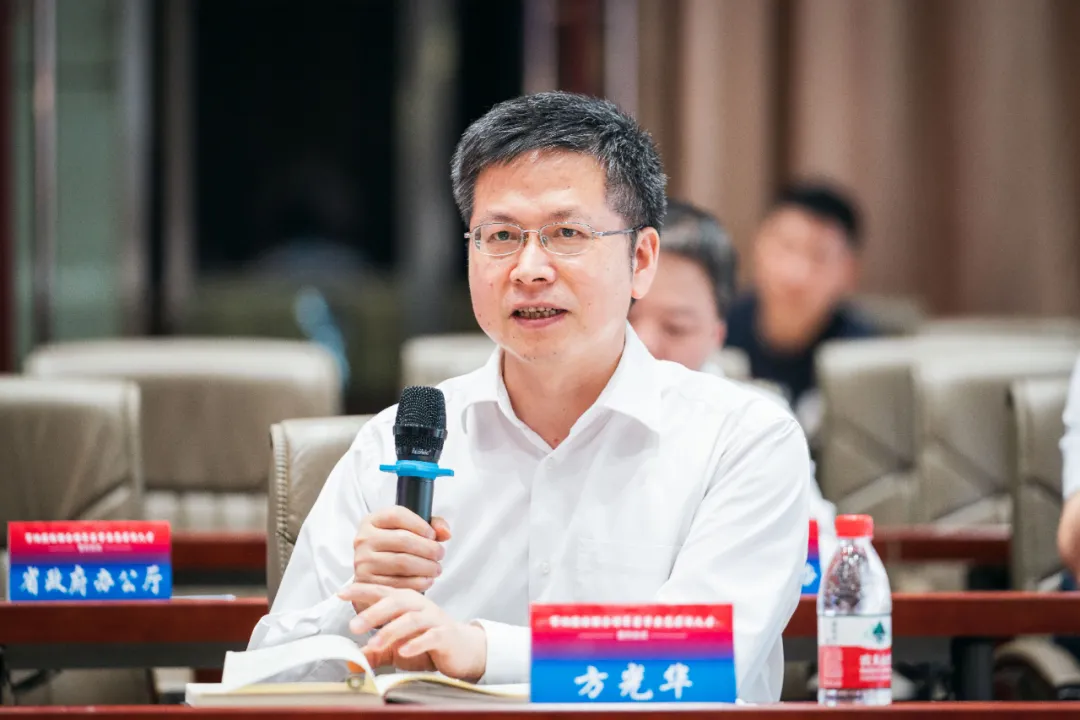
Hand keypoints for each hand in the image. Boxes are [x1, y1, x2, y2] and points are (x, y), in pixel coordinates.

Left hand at [338, 583, 486, 681]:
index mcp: (404, 602)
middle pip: (395, 602)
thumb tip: (353, 661)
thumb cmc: (427, 642)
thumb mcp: (397, 647)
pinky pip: (430, 636)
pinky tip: (404, 651)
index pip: (380, 592)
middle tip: (354, 626)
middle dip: (373, 613)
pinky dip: (416, 643)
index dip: (361, 591)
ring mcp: (433, 619)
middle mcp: (418, 605)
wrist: (462, 649)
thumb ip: (376, 652)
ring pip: (410, 619)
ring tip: (373, 644)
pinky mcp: (445, 635)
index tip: (340, 593)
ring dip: (390, 631)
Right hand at [352, 507, 451, 592]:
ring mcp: (363, 562)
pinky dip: (419, 582)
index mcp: (372, 521)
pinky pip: (399, 583)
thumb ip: (431, 526)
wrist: (371, 576)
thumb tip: (445, 533)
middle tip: (440, 554)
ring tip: (436, 568)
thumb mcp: (407, 531)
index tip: (433, 535)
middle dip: (429, 548)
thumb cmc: (393, 550)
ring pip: (403, 563)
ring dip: (427, 567)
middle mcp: (364, 539)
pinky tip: (427, 580)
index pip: (397, 515)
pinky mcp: (367, 583)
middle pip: (404, 540)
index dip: (420, 524)